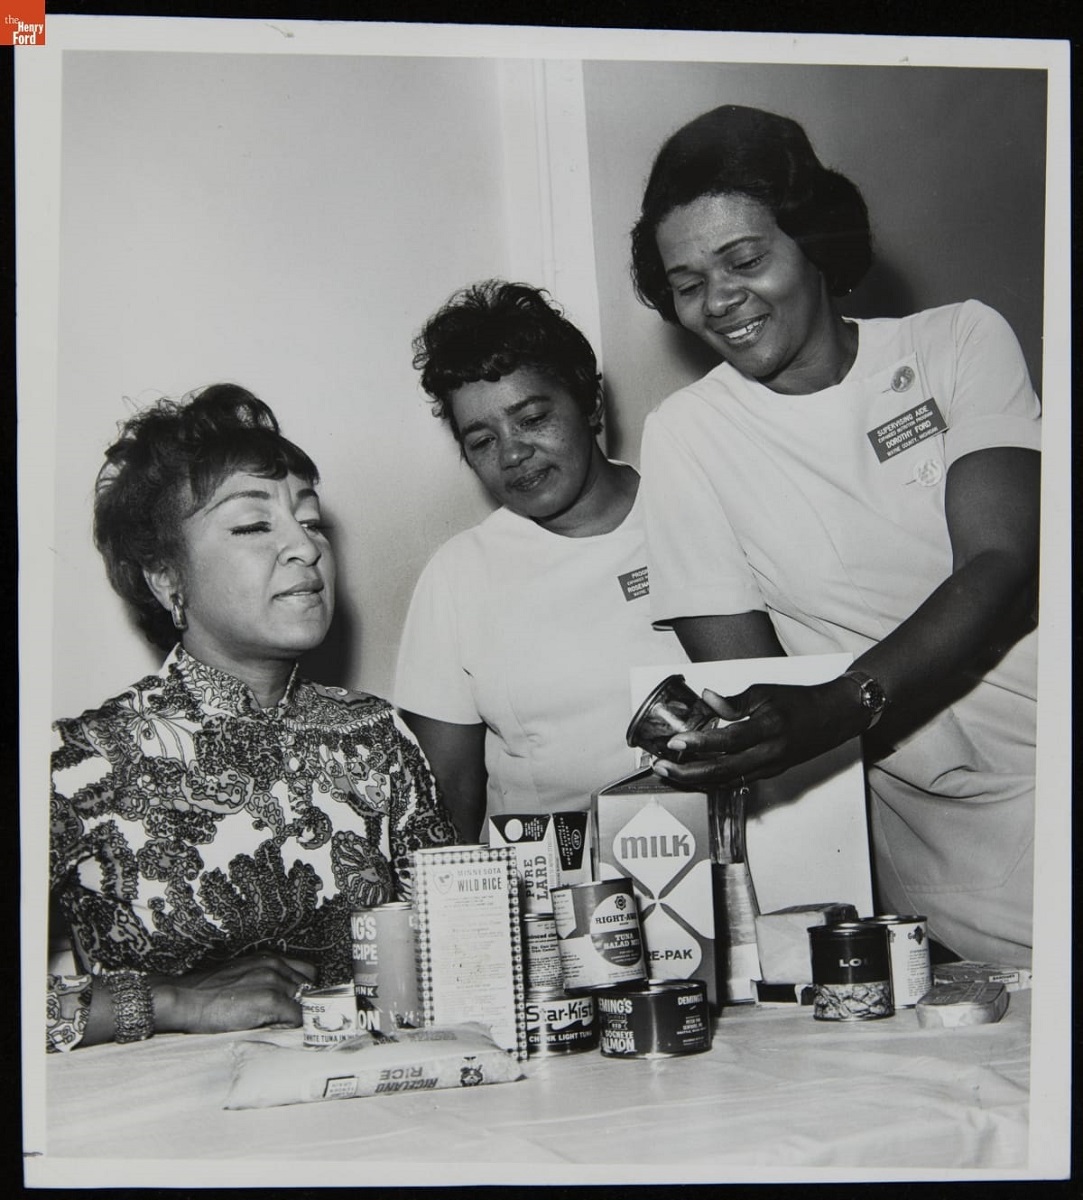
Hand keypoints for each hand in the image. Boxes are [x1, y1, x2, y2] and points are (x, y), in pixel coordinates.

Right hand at [149, 953, 318, 1035]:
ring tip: (278, 1026)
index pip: (307, 972)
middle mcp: (275, 965)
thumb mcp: (241, 975)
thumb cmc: (207, 992)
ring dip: (296, 1016)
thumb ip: (264, 980)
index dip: (304, 991)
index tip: (298, 1005)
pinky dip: (290, 1026)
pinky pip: (296, 1017)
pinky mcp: (270, 1000)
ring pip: (305, 1002)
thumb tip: (283, 999)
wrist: (184, 998)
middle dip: (302, 1003)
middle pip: (309, 986)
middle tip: (288, 1019)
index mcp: (269, 959)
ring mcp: (274, 982)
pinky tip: (273, 1029)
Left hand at [652, 679, 869, 787]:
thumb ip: (734, 701)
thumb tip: (707, 698)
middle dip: (688, 772)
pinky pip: (736, 782)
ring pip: (727, 782)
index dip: (699, 744)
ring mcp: (770, 767)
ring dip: (696, 781)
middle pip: (723, 771)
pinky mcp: (769, 773)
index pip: (728, 741)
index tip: (674, 743)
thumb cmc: (798, 701)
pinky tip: (694, 777)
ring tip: (670, 774)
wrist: (831, 718)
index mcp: (768, 729)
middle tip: (662, 767)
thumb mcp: (766, 692)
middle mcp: (769, 754)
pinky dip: (713, 782)